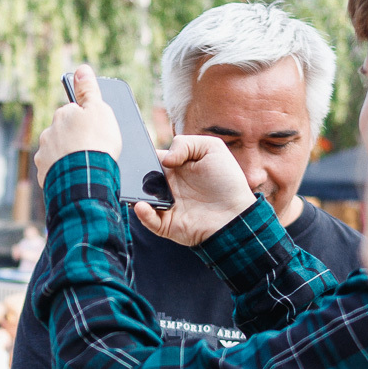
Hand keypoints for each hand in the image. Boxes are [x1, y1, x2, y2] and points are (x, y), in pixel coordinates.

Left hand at [33, 65, 121, 185]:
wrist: (86, 177)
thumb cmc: (96, 142)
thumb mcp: (99, 109)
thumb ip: (89, 90)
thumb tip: (82, 69)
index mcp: (62, 115)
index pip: (72, 113)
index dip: (86, 122)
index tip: (95, 131)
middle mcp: (49, 133)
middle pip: (63, 133)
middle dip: (73, 140)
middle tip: (91, 150)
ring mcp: (44, 154)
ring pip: (57, 152)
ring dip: (67, 157)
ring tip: (83, 165)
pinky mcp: (44, 174)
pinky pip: (54, 171)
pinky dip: (63, 173)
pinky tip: (75, 175)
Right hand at [131, 136, 257, 246]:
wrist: (237, 213)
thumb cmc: (227, 181)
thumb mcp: (212, 148)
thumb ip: (185, 144)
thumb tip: (164, 160)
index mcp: (175, 167)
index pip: (151, 158)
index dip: (142, 155)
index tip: (136, 152)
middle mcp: (168, 186)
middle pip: (142, 178)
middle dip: (134, 175)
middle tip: (131, 172)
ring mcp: (166, 205)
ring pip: (141, 199)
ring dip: (134, 194)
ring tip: (134, 189)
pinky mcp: (168, 224)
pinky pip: (150, 220)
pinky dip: (143, 214)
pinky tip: (142, 206)